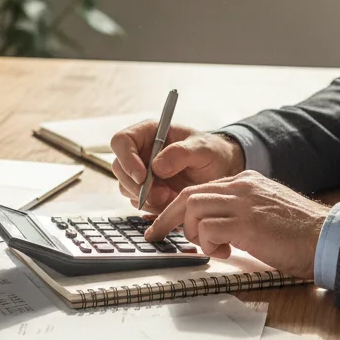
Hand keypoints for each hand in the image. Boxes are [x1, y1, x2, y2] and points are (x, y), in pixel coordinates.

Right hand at [110, 122, 244, 213]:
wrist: (220, 171)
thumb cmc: (211, 152)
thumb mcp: (201, 149)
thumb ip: (180, 153)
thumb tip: (156, 167)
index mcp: (149, 133)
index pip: (121, 141)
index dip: (126, 159)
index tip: (142, 177)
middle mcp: (140, 152)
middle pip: (119, 168)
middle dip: (137, 186)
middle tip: (161, 195)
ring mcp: (141, 171)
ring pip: (126, 188)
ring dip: (145, 198)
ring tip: (171, 197)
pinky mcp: (146, 190)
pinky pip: (138, 201)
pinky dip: (151, 207)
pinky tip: (170, 202)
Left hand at [143, 170, 327, 280]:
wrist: (327, 237)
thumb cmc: (301, 234)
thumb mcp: (267, 214)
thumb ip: (242, 214)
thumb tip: (216, 232)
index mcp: (247, 182)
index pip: (202, 188)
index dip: (178, 206)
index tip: (163, 222)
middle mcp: (242, 187)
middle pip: (189, 195)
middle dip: (167, 217)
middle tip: (155, 235)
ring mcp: (243, 203)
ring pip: (193, 208)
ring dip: (191, 232)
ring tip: (208, 247)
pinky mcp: (246, 223)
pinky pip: (207, 229)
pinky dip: (206, 244)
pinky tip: (224, 252)